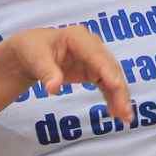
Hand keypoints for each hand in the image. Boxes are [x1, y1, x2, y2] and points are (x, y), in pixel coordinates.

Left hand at [0, 26, 134, 126]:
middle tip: (125, 112)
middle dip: (119, 90)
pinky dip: (112, 98)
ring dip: (120, 97)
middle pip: (110, 68)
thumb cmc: (32, 49)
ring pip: (113, 78)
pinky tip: (116, 113)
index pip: (97, 56)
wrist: (29, 52)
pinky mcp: (94, 71)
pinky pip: (107, 85)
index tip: (117, 87)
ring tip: (126, 118)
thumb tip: (53, 88)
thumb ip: (46, 72)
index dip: (108, 71)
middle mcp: (92, 46)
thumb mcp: (35, 58)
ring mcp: (95, 59)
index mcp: (79, 37)